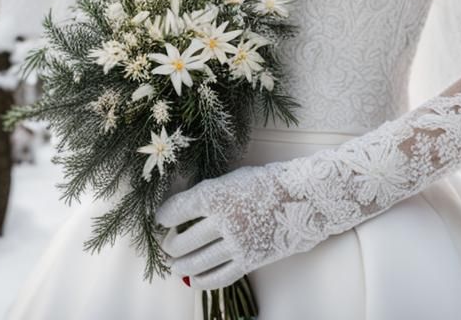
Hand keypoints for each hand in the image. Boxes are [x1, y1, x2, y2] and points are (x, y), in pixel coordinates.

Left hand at [155, 166, 258, 290]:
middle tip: (168, 243)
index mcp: (216, 196)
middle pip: (183, 241)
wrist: (300, 198)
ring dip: (181, 266)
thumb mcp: (232, 179)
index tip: (160, 219)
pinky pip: (219, 277)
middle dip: (170, 244)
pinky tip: (195, 280)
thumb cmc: (264, 183)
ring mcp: (236, 244)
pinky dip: (203, 281)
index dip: (163, 216)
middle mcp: (223, 221)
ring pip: (197, 263)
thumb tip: (183, 210)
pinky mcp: (248, 261)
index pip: (176, 210)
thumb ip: (208, 194)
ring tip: (176, 264)